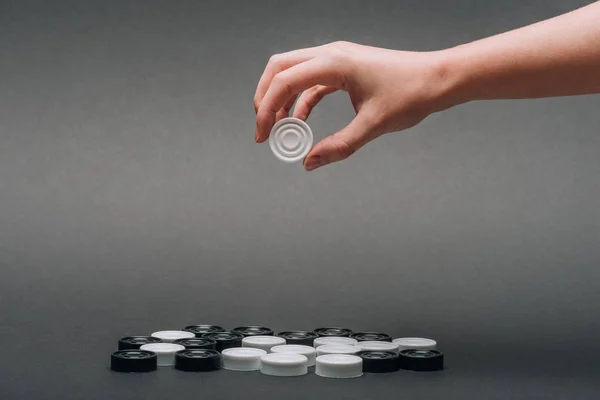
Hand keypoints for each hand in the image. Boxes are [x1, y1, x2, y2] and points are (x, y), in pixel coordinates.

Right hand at [253, 41, 452, 170]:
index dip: (266, 109)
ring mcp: (337, 59)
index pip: (284, 81)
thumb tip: (310, 162)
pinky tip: (300, 121)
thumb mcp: (373, 125)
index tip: (263, 135)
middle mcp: (331, 54)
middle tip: (264, 128)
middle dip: (265, 98)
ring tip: (280, 129)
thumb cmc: (412, 93)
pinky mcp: (344, 68)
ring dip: (282, 99)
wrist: (438, 78)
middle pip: (280, 68)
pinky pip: (312, 81)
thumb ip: (339, 146)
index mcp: (335, 62)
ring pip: (293, 72)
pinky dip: (301, 100)